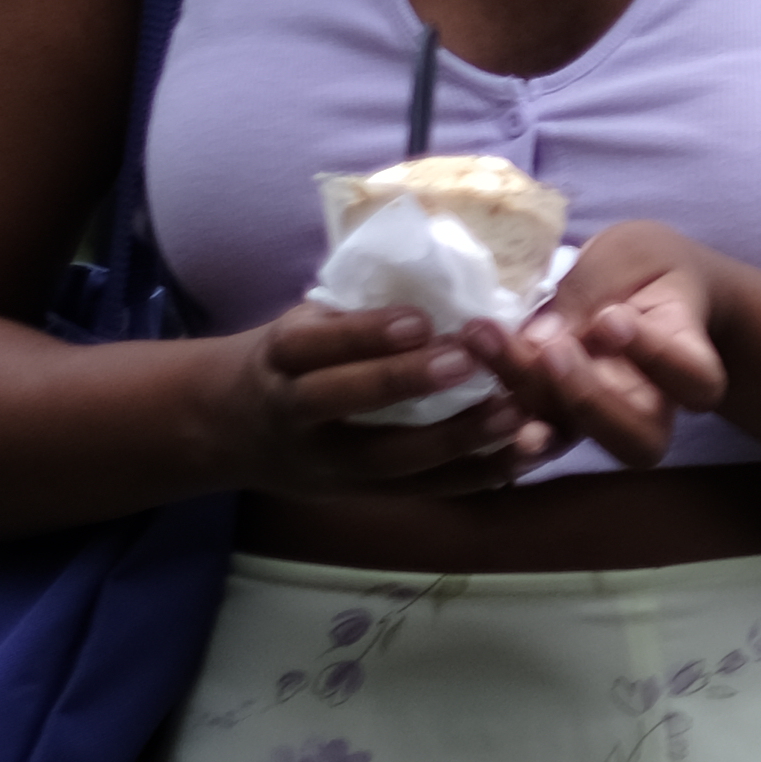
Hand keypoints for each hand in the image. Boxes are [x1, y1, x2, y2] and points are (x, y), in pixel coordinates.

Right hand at [217, 298, 545, 498]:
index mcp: (282, 357)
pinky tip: (528, 451)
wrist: (233, 429)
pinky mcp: (363, 493)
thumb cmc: (297, 357)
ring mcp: (328, 463)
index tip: (420, 319)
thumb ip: (360, 306)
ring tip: (517, 415)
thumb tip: (452, 268)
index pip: (314, 344)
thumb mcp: (307, 322)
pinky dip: (479, 473)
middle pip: (343, 403)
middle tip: (470, 362)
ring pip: (388, 460)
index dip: (365, 333)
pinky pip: (423, 490)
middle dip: (406, 384)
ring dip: (457, 440)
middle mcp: (296, 413)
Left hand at [500, 219, 729, 468]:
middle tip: (548, 347)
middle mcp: (651, 404)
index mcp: (688, 357)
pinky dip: (491, 406)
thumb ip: (597, 289)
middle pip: (638, 438)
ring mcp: (598, 419)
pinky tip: (464, 362)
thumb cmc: (649, 268)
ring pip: (573, 436)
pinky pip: (524, 431)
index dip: (658, 360)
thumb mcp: (631, 255)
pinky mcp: (552, 418)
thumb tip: (540, 336)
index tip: (614, 318)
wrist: (640, 290)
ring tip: (484, 340)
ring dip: (524, 395)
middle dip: (587, 399)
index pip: (695, 381)